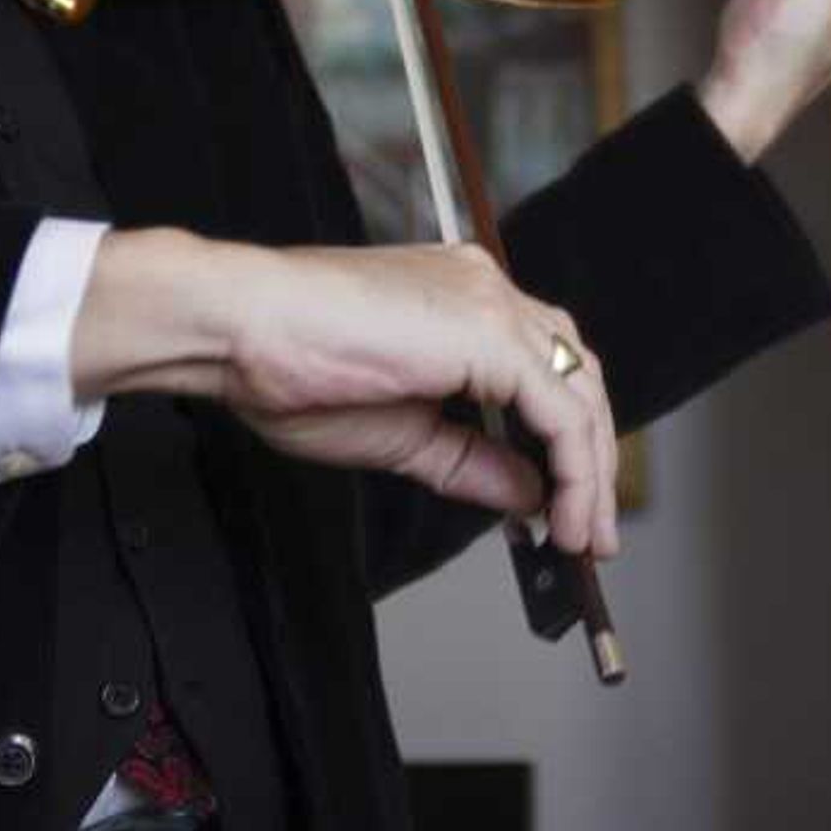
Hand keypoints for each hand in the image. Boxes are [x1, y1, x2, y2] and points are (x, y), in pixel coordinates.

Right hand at [70, 232, 618, 555]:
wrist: (238, 327)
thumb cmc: (290, 368)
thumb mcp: (400, 434)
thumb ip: (470, 460)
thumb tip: (530, 495)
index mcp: (462, 299)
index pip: (543, 366)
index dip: (564, 436)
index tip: (562, 502)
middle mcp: (487, 290)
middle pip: (576, 376)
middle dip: (591, 460)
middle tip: (590, 532)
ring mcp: (493, 306)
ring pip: (580, 394)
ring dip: (590, 474)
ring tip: (582, 539)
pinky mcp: (491, 335)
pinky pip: (561, 412)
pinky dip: (574, 469)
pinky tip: (563, 515)